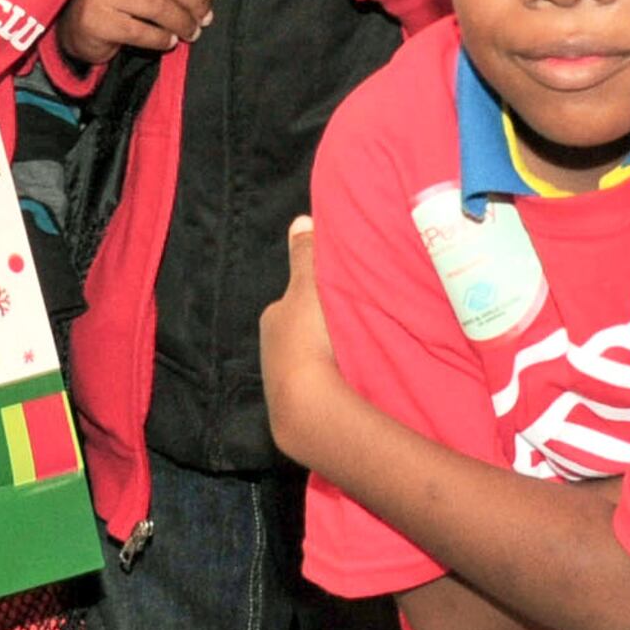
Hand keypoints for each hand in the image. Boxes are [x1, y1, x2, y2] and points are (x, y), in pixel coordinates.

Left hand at [261, 217, 347, 469]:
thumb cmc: (307, 339)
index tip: (340, 297)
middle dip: (324, 328)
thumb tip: (300, 220)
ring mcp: (282, 382)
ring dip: (330, 355)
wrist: (308, 404)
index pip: (295, 301)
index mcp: (273, 318)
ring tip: (358, 352)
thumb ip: (305, 254)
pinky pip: (321, 383)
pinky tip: (351, 379)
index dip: (317, 297)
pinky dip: (333, 378)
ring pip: (313, 358)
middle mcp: (270, 350)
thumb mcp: (309, 285)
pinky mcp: (297, 409)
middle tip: (355, 323)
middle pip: (304, 331)